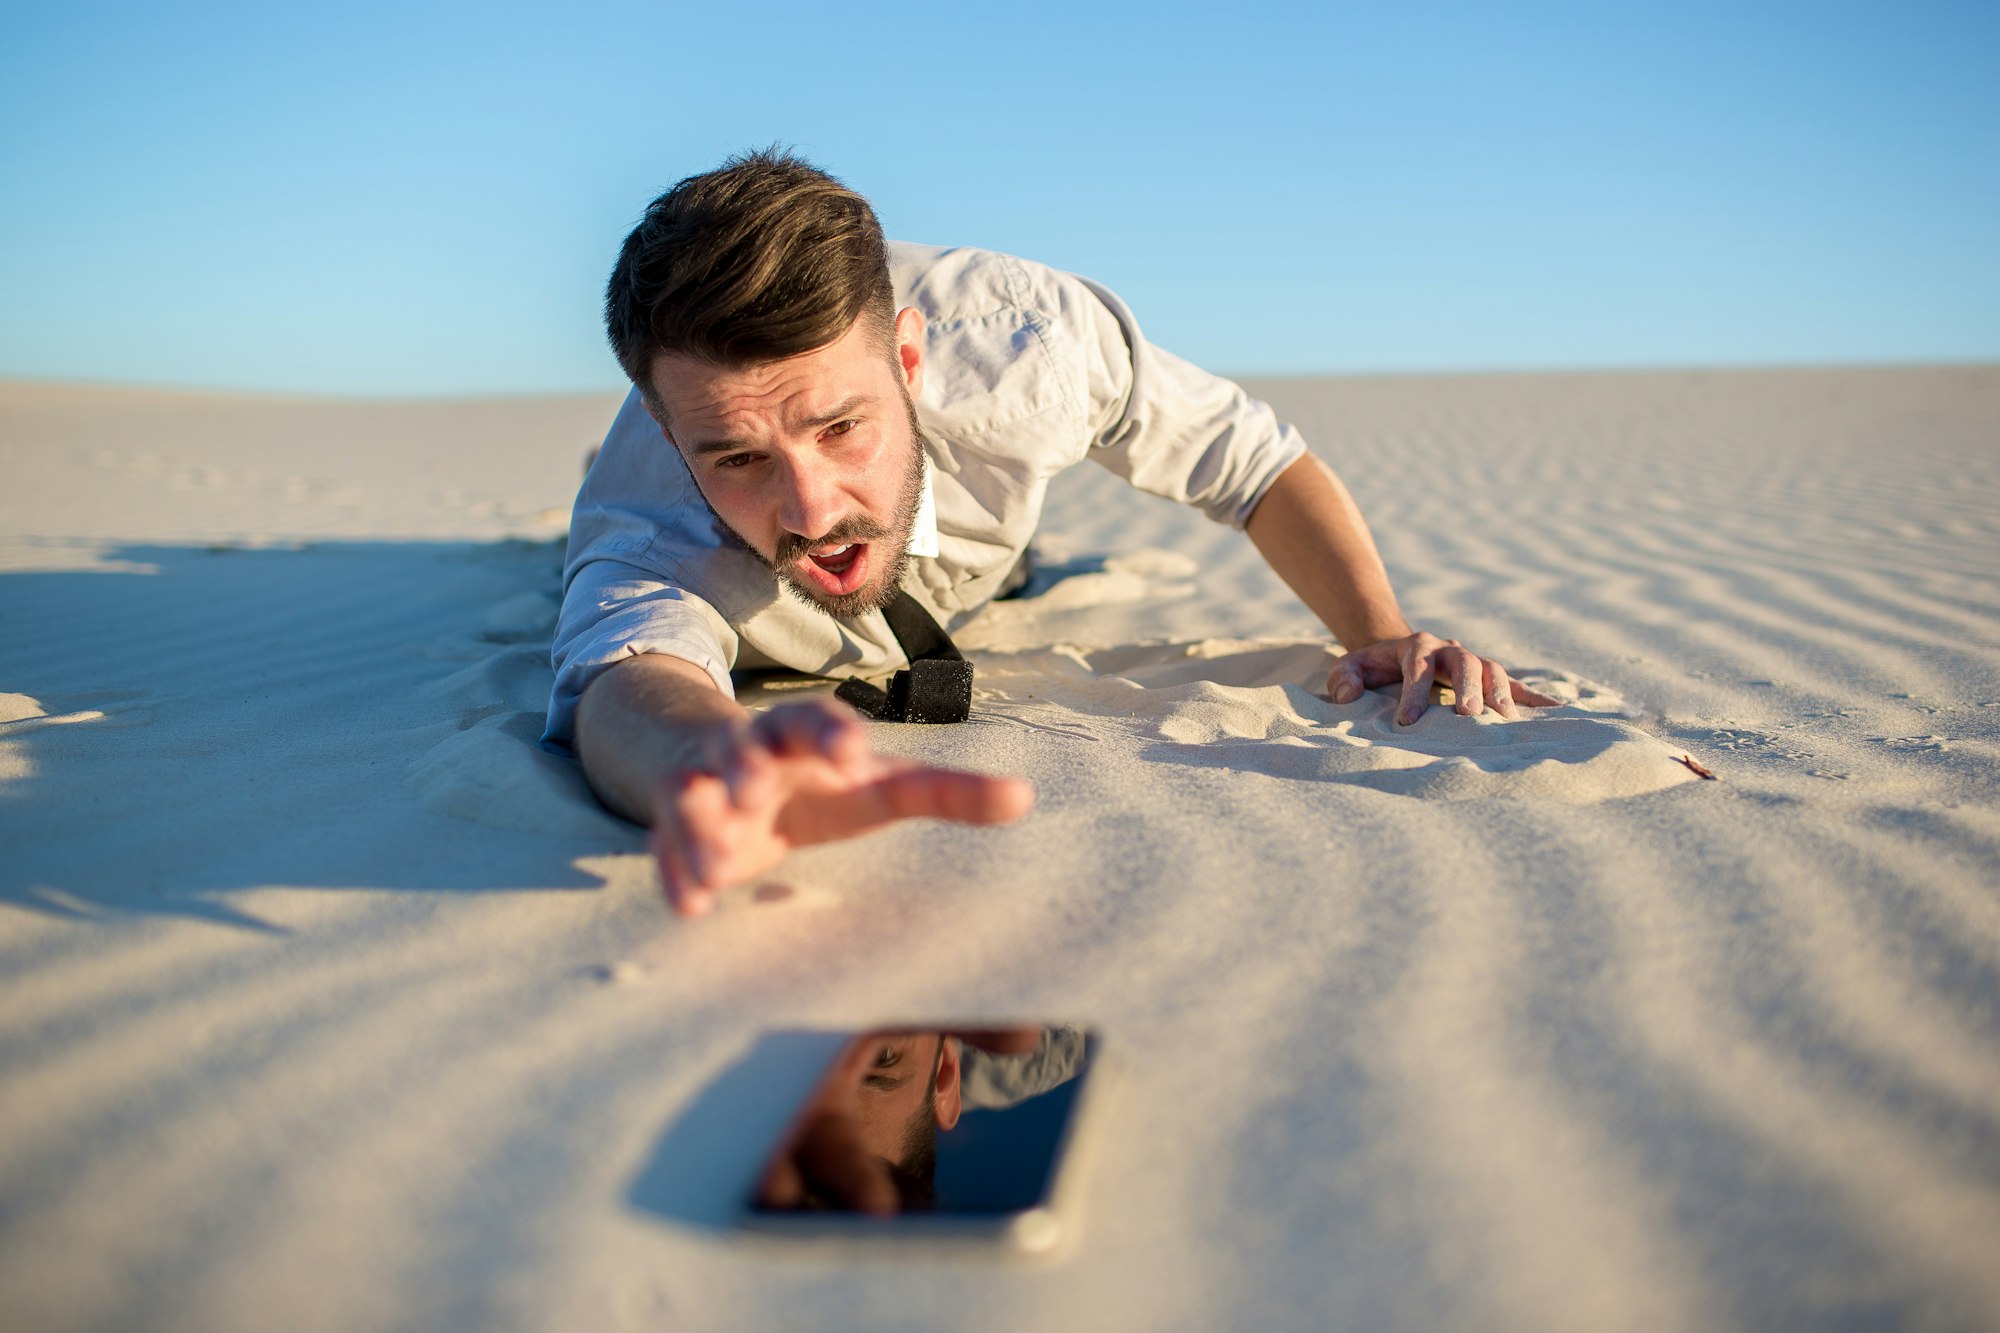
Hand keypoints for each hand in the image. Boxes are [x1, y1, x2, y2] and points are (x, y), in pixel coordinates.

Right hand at [649, 698, 1034, 916]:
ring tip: (723, 865)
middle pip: (744, 744)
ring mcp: (703, 786)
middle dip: (747, 763)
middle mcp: (749, 752)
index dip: (835, 735)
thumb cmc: (819, 779)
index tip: (856, 759)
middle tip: (755, 790)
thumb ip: (947, 793)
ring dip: (702, 823)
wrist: (716, 762)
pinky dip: (676, 872)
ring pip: (690, 791)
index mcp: (806, 735)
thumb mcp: (879, 785)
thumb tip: (1026, 798)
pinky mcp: (673, 826)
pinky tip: (693, 906)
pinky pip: (664, 843)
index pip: (818, 719)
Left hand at [1326, 631, 1560, 724]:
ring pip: (1493, 670)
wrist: (1396, 652)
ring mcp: (1472, 660)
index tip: (1408, 721)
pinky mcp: (1486, 676)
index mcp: (1415, 646)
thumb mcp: (1348, 668)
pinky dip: (1532, 696)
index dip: (1414, 693)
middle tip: (1470, 716)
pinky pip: (1514, 683)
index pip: (1417, 668)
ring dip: (1501, 693)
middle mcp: (1449, 649)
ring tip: (1507, 720)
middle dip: (1468, 689)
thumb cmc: (1371, 667)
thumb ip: (1343, 679)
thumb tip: (1350, 696)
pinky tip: (1554, 711)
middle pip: (1464, 664)